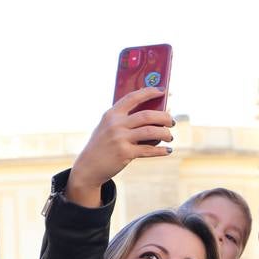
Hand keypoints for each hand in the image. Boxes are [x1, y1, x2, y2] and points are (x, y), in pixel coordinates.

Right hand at [67, 87, 174, 206]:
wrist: (87, 168)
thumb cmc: (101, 146)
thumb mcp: (106, 128)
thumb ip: (123, 120)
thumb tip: (153, 115)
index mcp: (111, 114)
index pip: (133, 97)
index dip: (149, 92)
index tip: (162, 90)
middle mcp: (115, 124)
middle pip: (147, 115)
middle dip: (164, 117)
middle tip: (171, 121)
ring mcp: (120, 139)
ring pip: (151, 131)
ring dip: (165, 133)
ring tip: (169, 137)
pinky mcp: (125, 153)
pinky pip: (149, 150)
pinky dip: (161, 150)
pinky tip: (168, 150)